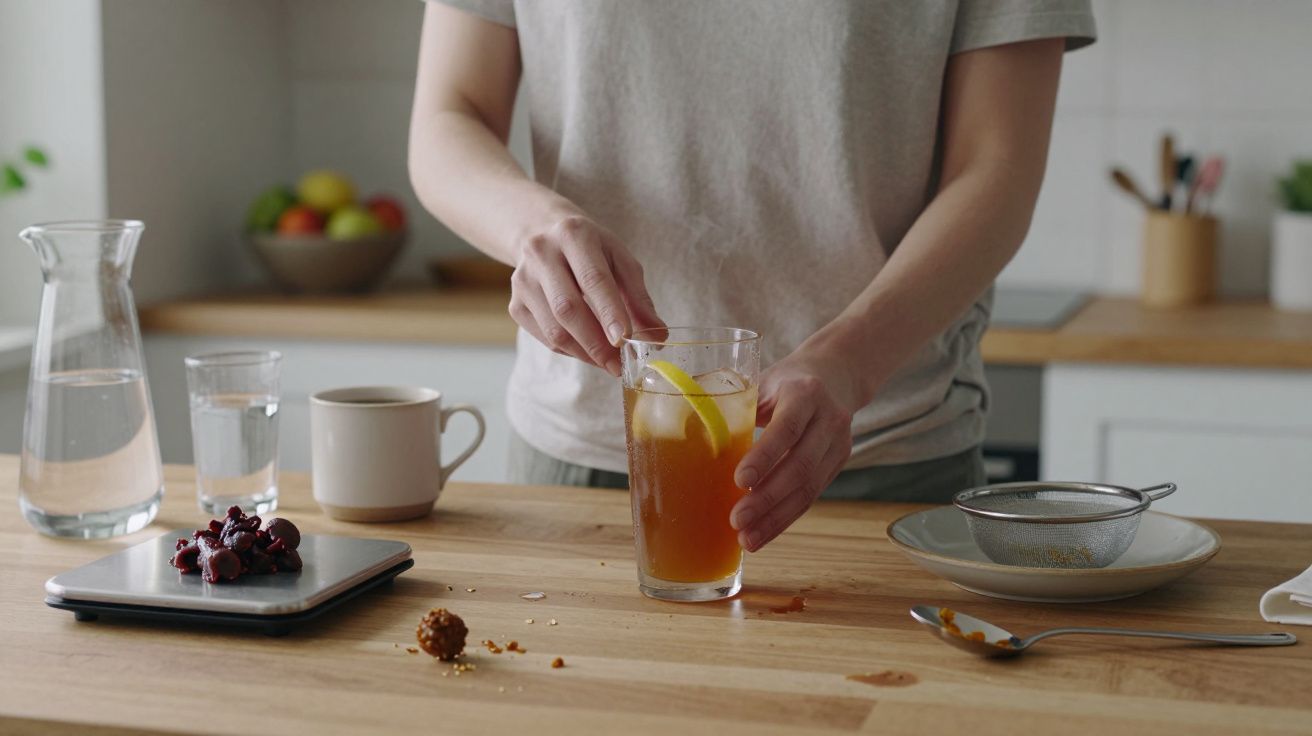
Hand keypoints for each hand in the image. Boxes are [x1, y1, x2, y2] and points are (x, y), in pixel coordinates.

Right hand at [508, 212, 664, 374]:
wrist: (541, 233)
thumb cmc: (590, 249)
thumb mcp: (619, 259)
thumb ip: (639, 297)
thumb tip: (657, 337)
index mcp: (574, 234)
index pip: (592, 279)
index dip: (609, 312)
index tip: (625, 340)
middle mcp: (542, 254)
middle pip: (567, 308)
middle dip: (596, 343)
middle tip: (619, 365)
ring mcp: (523, 280)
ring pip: (553, 328)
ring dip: (584, 352)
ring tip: (608, 362)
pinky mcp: (515, 304)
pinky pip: (544, 337)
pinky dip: (569, 351)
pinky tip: (587, 350)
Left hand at [729, 345, 863, 551]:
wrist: (836, 375)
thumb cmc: (786, 380)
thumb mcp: (763, 381)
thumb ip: (735, 403)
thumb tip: (682, 426)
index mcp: (804, 393)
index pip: (787, 428)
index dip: (765, 456)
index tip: (739, 481)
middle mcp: (828, 419)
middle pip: (800, 465)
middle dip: (767, 498)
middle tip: (737, 520)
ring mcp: (838, 444)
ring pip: (809, 488)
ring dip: (776, 518)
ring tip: (747, 539)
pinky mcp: (838, 464)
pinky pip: (811, 496)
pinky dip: (785, 517)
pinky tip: (763, 532)